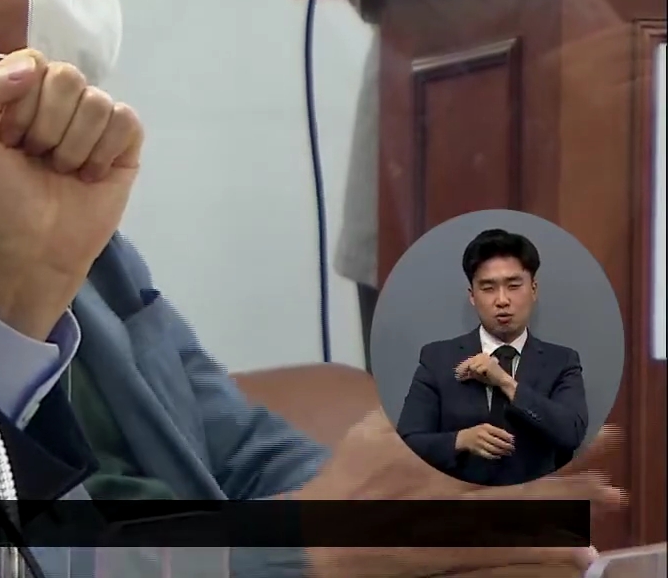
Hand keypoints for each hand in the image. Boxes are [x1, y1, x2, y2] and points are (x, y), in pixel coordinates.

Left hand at [0, 50, 142, 339]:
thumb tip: (32, 65)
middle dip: (47, 127)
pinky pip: (125, 121)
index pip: (33, 62)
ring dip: (73, 147)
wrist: (30, 251)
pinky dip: (103, 153)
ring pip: (97, 101)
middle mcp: (60, 100)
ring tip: (60, 171)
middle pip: (68, 77)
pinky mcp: (125, 143)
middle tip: (36, 158)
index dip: (22, 102)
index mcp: (21, 92)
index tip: (8, 139)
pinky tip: (89, 176)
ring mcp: (94, 120)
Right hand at [299, 413, 622, 577]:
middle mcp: (459, 494)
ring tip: (611, 501)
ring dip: (571, 510)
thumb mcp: (369, 432)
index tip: (579, 431)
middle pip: (528, 483)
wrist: (324, 534)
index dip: (544, 439)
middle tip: (613, 470)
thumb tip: (421, 380)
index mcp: (440, 460)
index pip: (506, 446)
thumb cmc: (346, 481)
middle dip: (573, 476)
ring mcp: (462, 528)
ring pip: (528, 518)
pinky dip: (547, 555)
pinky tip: (579, 555)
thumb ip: (401, 408)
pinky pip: (512, 555)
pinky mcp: (459, 556)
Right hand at [457, 423, 516, 459]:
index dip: (508, 437)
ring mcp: (480, 443)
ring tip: (508, 453)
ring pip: (494, 449)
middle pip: (498, 442)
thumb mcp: (486, 427)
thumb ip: (497, 431)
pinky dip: (495, 456)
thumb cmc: (477, 431)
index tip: (513, 441)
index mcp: (485, 428)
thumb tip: (511, 437)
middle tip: (512, 449)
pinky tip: (499, 456)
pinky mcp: (478, 451)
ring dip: (503, 452)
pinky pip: (488, 455)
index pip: (499, 432)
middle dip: (507, 446)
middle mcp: (482, 435)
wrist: (463, 438)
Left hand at [460, 351, 513, 388]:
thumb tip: (458, 373)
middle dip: (463, 370)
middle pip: (468, 363)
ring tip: (481, 375)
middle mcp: (482, 355)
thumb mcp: (478, 374)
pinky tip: (486, 374)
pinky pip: (477, 370)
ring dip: (474, 373)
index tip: (456, 372)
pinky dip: (479, 374)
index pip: (468, 360)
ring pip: (472, 367)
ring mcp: (485, 359)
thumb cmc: (490, 377)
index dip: (461, 367)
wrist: (502, 381)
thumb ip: (469, 372)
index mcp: (480, 355)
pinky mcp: (487, 364)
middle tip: (457, 377)